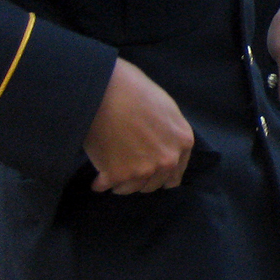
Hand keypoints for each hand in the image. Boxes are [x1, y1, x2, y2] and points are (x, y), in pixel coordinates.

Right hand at [83, 58, 192, 194]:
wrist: (106, 89)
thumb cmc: (134, 90)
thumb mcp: (166, 107)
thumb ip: (169, 132)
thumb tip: (163, 144)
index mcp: (183, 142)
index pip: (174, 175)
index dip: (160, 175)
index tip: (148, 173)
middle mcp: (167, 160)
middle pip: (153, 185)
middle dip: (140, 178)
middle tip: (126, 168)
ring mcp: (143, 169)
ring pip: (130, 189)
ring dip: (120, 183)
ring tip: (109, 170)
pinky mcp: (118, 175)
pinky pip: (105, 187)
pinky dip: (99, 183)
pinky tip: (96, 177)